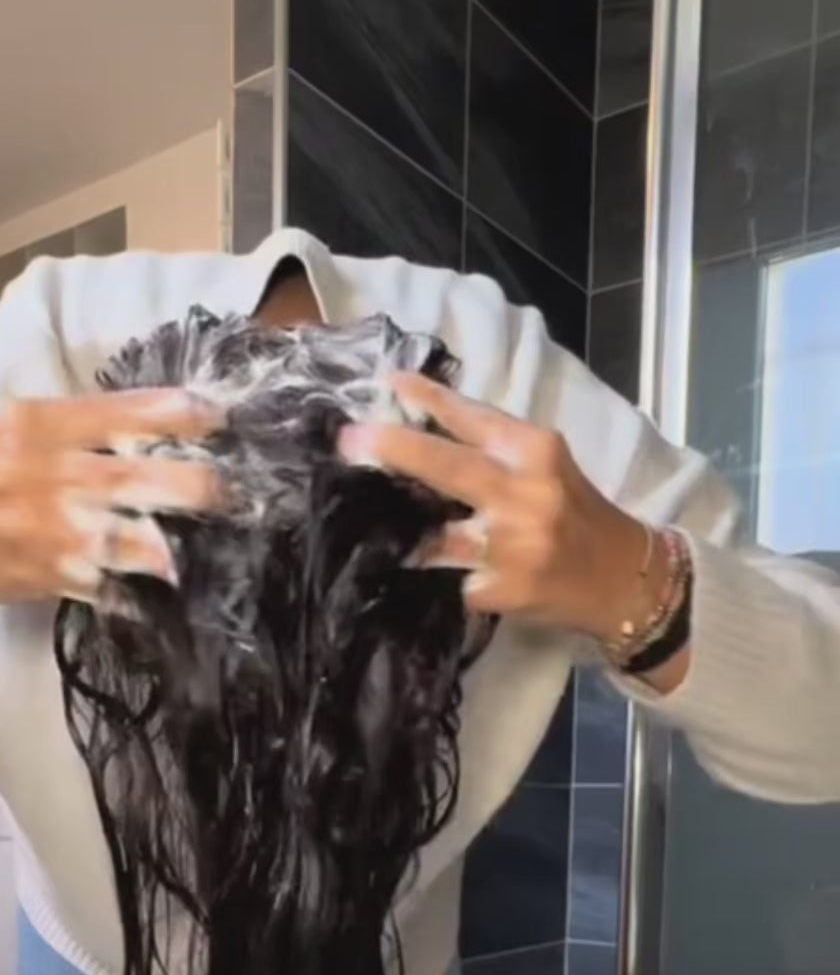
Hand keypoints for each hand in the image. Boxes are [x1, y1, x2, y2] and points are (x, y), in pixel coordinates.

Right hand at [0, 389, 224, 607]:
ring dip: (171, 544)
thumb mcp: (14, 430)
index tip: (220, 416)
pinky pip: (108, 586)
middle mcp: (41, 473)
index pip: (116, 413)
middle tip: (233, 489)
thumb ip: (77, 425)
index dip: (174, 415)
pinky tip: (173, 591)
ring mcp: (43, 530)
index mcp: (35, 424)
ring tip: (210, 545)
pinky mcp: (45, 577)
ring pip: (124, 537)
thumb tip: (158, 424)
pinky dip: (141, 591)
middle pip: (129, 475)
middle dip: (189, 484)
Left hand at [338, 373, 650, 644]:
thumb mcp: (546, 467)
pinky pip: (450, 581)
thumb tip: (422, 425)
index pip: (472, 417)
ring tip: (367, 522)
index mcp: (536, 451)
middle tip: (350, 441)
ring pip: (437, 536)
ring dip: (401, 530)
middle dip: (395, 450)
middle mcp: (523, 493)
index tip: (387, 384)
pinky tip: (413, 573)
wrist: (624, 581)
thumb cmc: (577, 516)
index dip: (426, 398)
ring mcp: (511, 546)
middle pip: (447, 466)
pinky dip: (431, 576)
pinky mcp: (501, 591)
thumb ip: (493, 448)